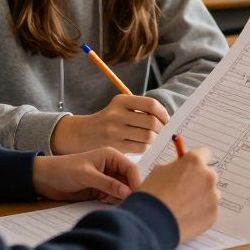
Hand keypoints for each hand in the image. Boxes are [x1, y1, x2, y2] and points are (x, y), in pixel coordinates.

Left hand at [33, 147, 139, 202]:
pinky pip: (113, 197)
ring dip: (118, 197)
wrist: (45, 179)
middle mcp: (112, 166)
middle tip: (121, 201)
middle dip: (127, 191)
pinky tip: (101, 200)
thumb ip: (108, 184)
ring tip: (106, 199)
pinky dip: (111, 201)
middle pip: (129, 181)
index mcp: (111, 156)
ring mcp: (107, 179)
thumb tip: (128, 192)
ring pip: (122, 190)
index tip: (137, 195)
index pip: (131, 169)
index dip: (136, 181)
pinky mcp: (101, 189)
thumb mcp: (87, 176)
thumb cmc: (64, 170)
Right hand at [51, 94, 170, 154]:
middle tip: (164, 132)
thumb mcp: (120, 107)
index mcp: (121, 101)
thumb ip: (140, 109)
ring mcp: (114, 131)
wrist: (83, 134)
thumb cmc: (108, 121)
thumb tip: (167, 119)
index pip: (150, 104)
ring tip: (154, 139)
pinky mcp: (114, 147)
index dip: (163, 113)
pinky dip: (147, 147)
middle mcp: (117, 114)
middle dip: (162, 128)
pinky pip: (140, 148)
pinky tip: (144, 145)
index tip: (166, 120)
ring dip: (156, 139)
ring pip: (148, 136)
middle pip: (151, 122)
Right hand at [139, 147, 220, 242]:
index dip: (196, 161)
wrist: (152, 222)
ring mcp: (212, 196)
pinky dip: (200, 213)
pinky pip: (209, 210)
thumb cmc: (153, 195)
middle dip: (198, 181)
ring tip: (183, 207)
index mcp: (194, 162)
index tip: (192, 167)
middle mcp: (208, 176)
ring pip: (210, 194)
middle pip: (208, 175)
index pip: (204, 153)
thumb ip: (176, 167)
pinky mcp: (213, 214)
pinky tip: (185, 217)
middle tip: (183, 191)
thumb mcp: (159, 171)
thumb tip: (181, 169)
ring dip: (201, 197)